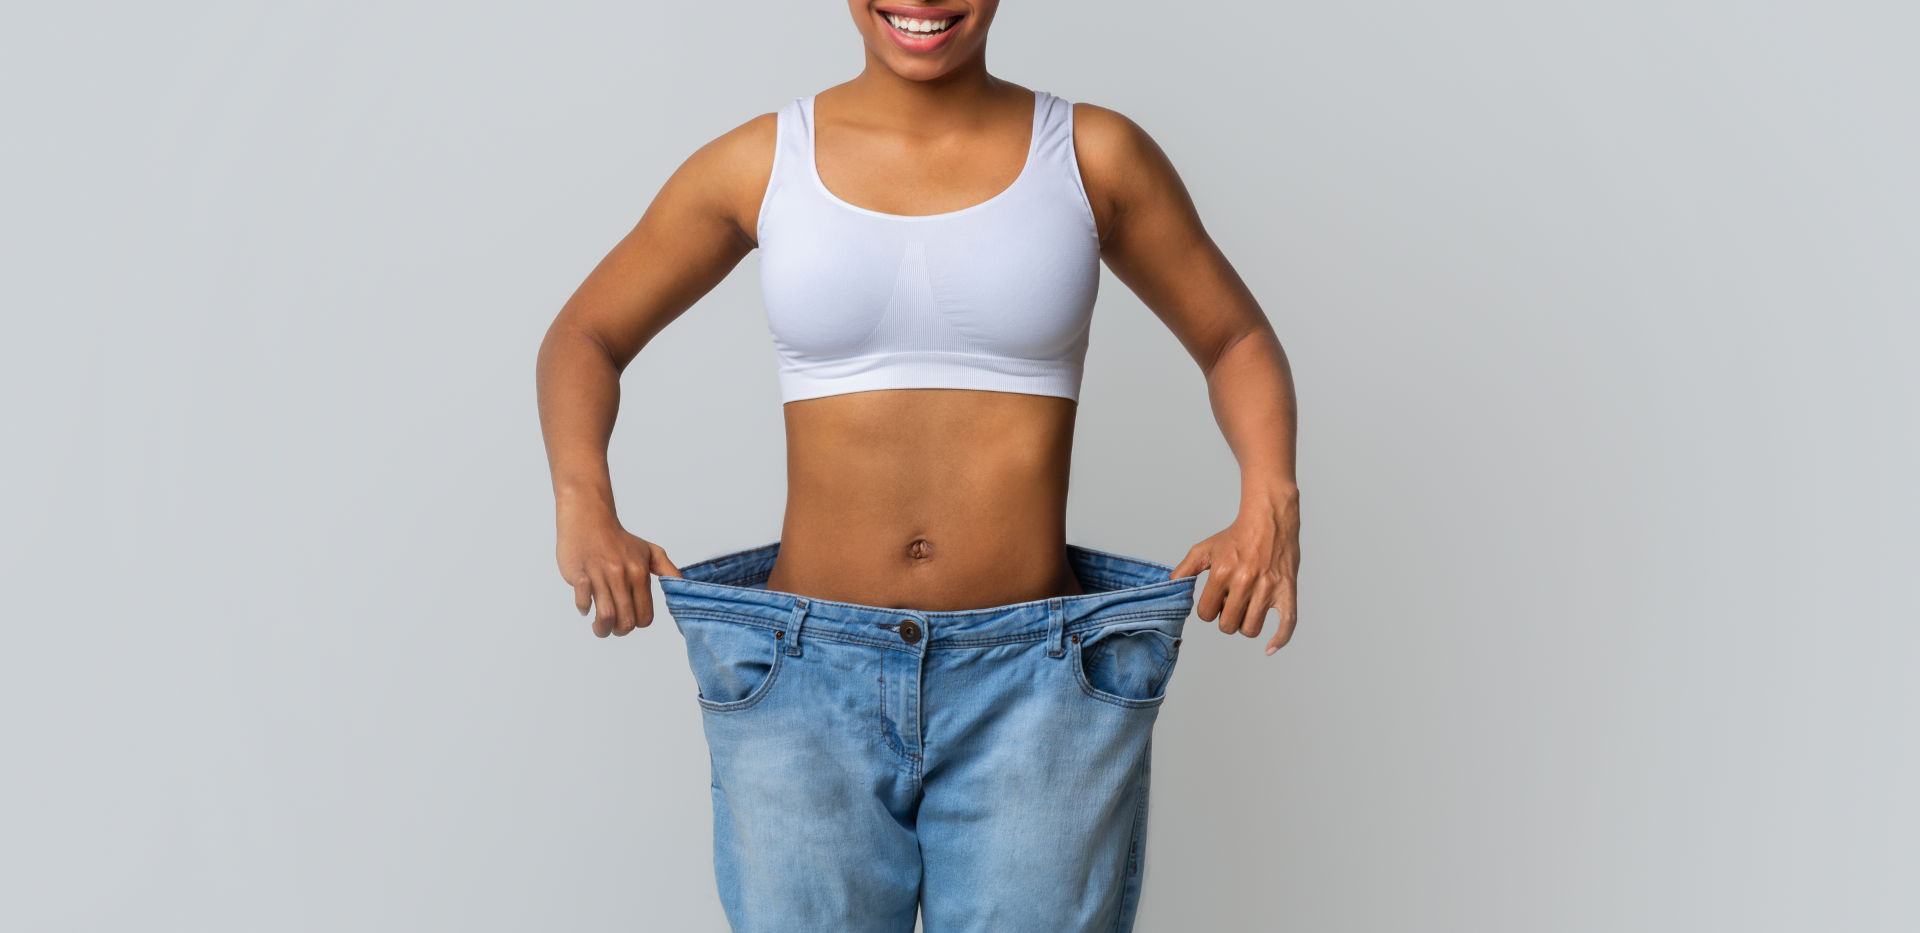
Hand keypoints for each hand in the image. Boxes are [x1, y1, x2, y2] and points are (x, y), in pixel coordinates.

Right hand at [556, 506, 683, 637]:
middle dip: (620, 631)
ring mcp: (599, 574)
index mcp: (640, 572)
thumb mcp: (651, 552)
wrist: (589, 518)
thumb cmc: (620, 540)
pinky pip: (582, 600)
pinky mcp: (579, 573)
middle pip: (625, 620)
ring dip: (602, 629)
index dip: (637, 623)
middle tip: (614, 628)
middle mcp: (621, 574)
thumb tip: (685, 588)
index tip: (629, 620)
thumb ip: (669, 571)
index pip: (644, 616)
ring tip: (599, 627)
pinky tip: (586, 606)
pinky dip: (584, 608)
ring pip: (605, 615)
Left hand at [1170, 488, 1300, 655]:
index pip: (1206, 614)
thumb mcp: (1204, 549)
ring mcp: (1268, 588)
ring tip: (1246, 608)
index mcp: (1222, 572)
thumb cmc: (1236, 535)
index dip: (1209, 610)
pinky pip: (1288, 624)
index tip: (1216, 599)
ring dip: (1245, 624)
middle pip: (1228, 626)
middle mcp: (1245, 581)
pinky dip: (1279, 640)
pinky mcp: (1288, 591)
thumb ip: (1184, 571)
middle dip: (1226, 618)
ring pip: (1251, 629)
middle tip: (1231, 603)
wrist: (1269, 519)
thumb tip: (1170, 588)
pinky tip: (1269, 648)